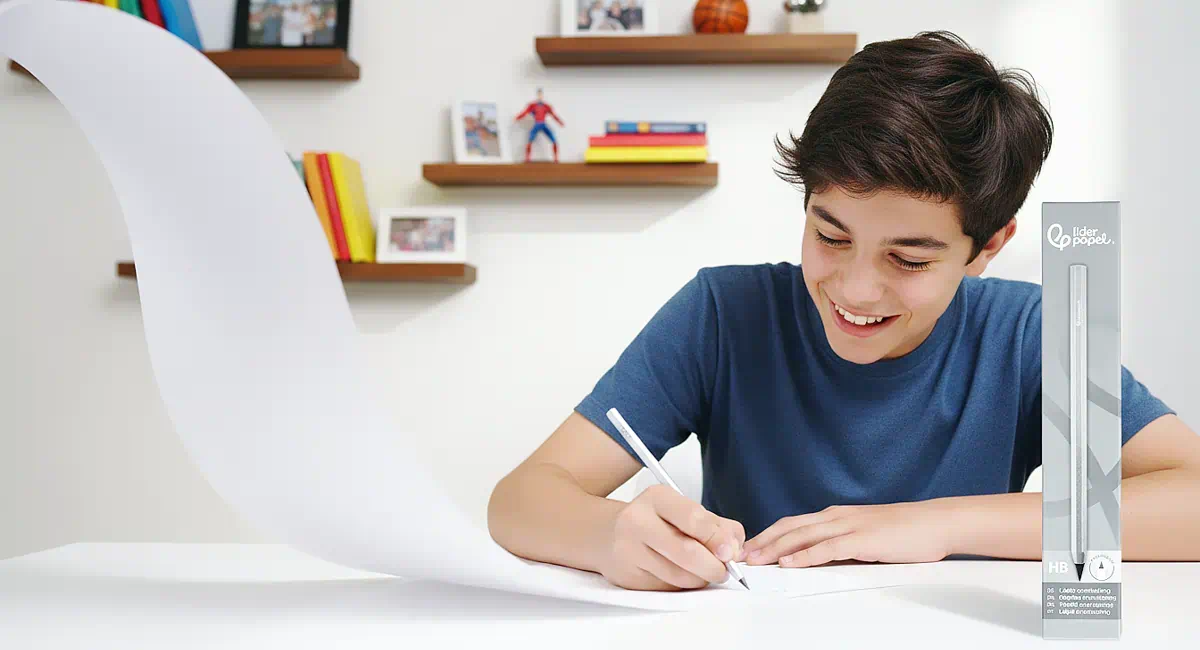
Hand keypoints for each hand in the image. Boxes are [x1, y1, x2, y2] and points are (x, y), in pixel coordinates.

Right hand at [597, 484, 744, 590]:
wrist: (609, 534)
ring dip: (700, 579)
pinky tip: (678, 573)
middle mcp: (637, 521)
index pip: (694, 519)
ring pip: (679, 576)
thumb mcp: (684, 510)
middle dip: (714, 567)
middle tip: (723, 570)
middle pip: (687, 552)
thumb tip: (734, 550)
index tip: (730, 553)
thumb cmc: (654, 521)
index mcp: (656, 498)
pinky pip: (667, 588)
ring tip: (702, 571)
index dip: (718, 539)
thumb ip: (716, 525)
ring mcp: (628, 550)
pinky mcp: (627, 576)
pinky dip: (681, 586)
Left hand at [740, 500, 958, 567]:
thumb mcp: (862, 536)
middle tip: (740, 555)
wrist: (935, 522)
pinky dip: (805, 555)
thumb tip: (816, 561)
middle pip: (789, 527)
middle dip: (762, 542)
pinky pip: (828, 548)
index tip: (748, 548)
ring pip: (802, 536)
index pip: (792, 523)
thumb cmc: (903, 531)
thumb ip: (839, 545)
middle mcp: (836, 517)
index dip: (767, 535)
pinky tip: (791, 562)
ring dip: (776, 549)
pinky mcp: (862, 538)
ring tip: (755, 560)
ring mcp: (848, 525)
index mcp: (834, 516)